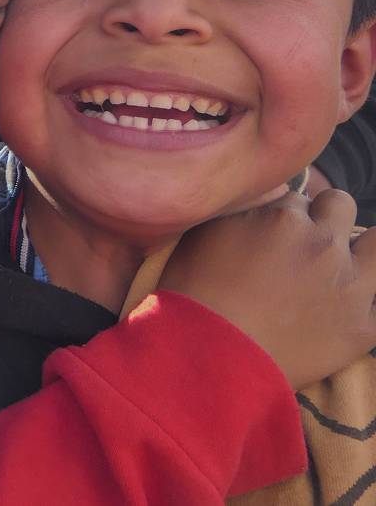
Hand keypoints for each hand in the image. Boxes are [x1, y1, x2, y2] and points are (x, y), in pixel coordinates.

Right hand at [159, 189, 375, 389]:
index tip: (271, 235)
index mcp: (284, 218)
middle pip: (340, 206)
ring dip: (362, 249)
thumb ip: (243, 209)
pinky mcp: (363, 329)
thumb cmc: (195, 296)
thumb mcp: (205, 234)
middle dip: (323, 219)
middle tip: (304, 245)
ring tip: (341, 267)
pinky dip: (370, 302)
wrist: (211, 357)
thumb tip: (263, 200)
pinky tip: (350, 307)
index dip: (284, 215)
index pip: (297, 197)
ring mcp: (350, 286)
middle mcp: (324, 245)